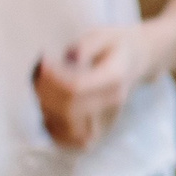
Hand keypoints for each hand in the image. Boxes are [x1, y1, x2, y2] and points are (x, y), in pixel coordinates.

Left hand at [35, 23, 164, 150]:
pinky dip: (55, 130)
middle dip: (45, 93)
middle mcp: (112, 103)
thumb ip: (86, 45)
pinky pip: (72, 141)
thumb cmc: (115, 45)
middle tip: (38, 75)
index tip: (43, 61)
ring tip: (44, 92)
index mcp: (115, 77)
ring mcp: (107, 120)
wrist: (138, 60)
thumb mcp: (103, 34)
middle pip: (68, 110)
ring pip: (68, 130)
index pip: (76, 88)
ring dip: (48, 112)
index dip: (52, 78)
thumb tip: (69, 58)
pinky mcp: (99, 131)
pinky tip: (50, 111)